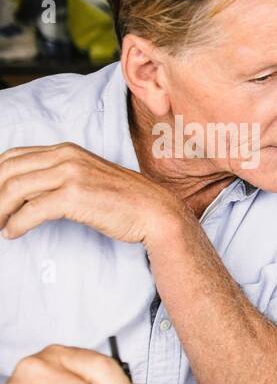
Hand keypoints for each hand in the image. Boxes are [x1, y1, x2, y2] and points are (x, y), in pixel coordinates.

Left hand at [0, 143, 183, 245]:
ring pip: (14, 188)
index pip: (13, 157)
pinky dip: (16, 223)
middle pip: (8, 170)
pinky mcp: (75, 196)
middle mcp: (65, 156)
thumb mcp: (86, 179)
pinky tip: (11, 233)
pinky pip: (32, 209)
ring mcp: (71, 174)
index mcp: (65, 150)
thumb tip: (24, 195)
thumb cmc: (123, 201)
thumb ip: (58, 177)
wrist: (155, 212)